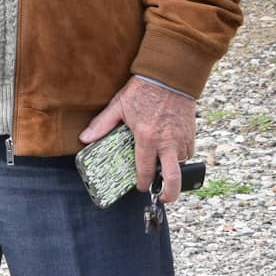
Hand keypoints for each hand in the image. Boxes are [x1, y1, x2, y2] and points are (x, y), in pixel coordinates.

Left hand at [79, 76, 195, 203]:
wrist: (169, 78)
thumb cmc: (141, 91)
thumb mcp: (118, 106)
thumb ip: (102, 124)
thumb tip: (84, 139)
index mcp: (147, 137)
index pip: (145, 169)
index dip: (142, 182)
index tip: (139, 187)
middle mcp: (167, 142)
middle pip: (173, 178)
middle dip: (169, 194)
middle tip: (162, 198)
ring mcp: (181, 140)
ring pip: (180, 164)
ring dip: (171, 169)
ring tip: (160, 166)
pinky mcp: (192, 135)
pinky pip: (187, 153)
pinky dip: (179, 156)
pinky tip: (168, 150)